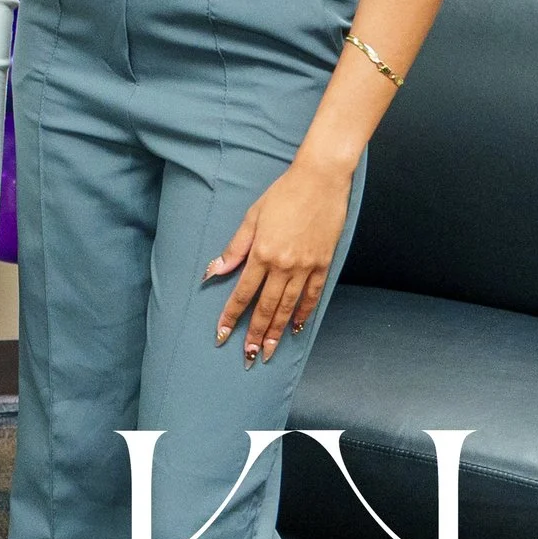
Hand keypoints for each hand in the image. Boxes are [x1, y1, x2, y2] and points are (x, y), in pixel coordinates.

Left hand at [206, 150, 354, 363]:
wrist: (320, 182)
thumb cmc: (282, 195)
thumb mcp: (251, 217)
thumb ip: (235, 248)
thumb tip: (214, 271)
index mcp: (262, 254)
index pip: (242, 293)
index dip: (231, 316)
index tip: (221, 335)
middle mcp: (284, 266)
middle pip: (266, 307)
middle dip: (255, 334)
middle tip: (248, 356)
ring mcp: (306, 267)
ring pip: (288, 308)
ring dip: (277, 332)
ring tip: (268, 351)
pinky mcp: (323, 265)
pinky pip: (312, 296)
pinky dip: (303, 314)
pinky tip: (296, 327)